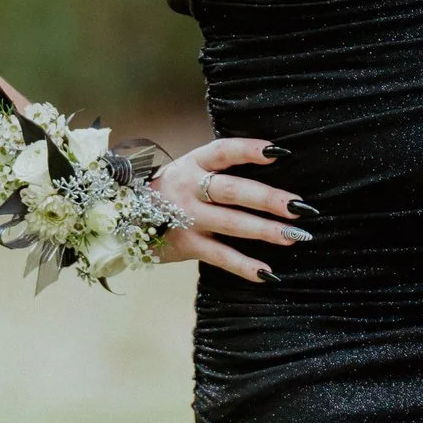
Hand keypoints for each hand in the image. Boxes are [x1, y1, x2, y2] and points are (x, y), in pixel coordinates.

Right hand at [151, 136, 311, 281]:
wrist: (123, 217)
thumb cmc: (170, 191)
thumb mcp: (188, 172)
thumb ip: (219, 171)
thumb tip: (270, 171)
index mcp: (193, 164)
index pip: (223, 152)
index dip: (250, 150)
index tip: (279, 152)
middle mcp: (189, 188)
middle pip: (232, 190)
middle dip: (268, 198)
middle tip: (299, 206)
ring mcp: (186, 217)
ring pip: (230, 223)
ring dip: (264, 230)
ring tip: (292, 235)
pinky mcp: (185, 245)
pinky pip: (219, 256)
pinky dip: (244, 266)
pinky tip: (267, 273)